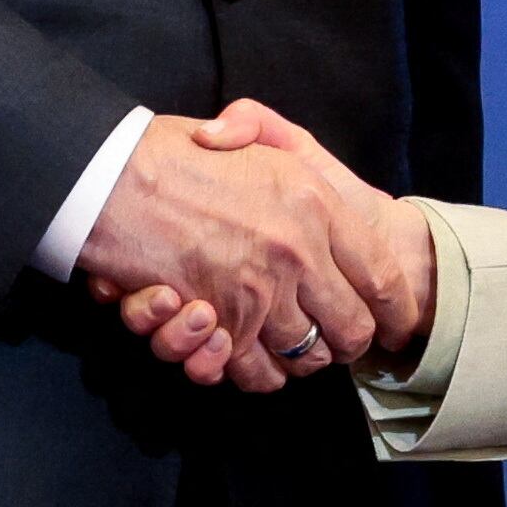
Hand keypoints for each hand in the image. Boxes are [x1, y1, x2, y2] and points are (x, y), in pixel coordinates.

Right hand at [72, 113, 396, 391]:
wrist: (110, 177)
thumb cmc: (176, 152)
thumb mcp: (251, 133)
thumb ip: (293, 152)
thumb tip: (317, 193)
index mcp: (315, 200)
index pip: (381, 271)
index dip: (395, 305)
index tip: (397, 322)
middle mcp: (298, 250)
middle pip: (352, 327)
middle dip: (348, 342)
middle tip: (339, 343)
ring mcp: (260, 292)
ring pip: (305, 355)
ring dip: (300, 359)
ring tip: (294, 349)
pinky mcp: (220, 325)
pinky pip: (256, 370)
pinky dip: (256, 373)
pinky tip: (250, 356)